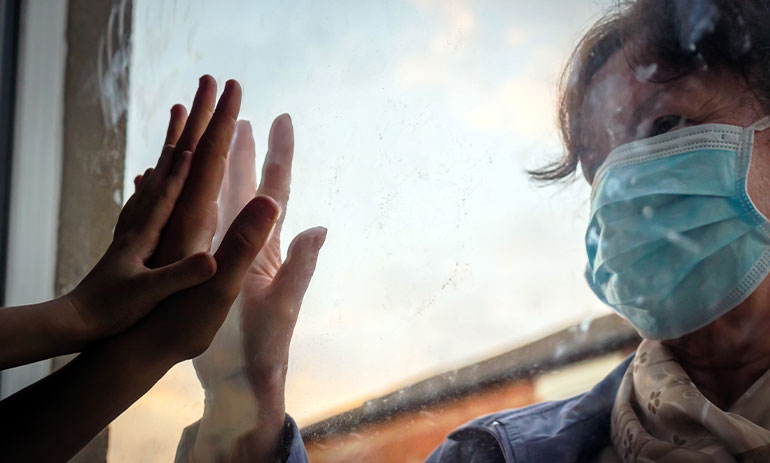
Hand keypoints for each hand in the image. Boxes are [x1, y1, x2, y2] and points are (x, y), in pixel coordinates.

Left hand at [65, 145, 215, 340]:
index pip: (166, 197)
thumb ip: (180, 276)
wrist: (76, 323)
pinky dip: (146, 196)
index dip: (180, 172)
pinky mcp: (125, 250)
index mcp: (143, 237)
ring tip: (167, 153)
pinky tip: (144, 193)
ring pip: (146, 196)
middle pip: (156, 185)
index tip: (194, 146)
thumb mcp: (150, 294)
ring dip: (159, 172)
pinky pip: (138, 212)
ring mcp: (128, 239)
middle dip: (170, 157)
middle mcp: (135, 231)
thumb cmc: (111, 311)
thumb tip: (213, 258)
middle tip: (180, 130)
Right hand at [191, 115, 325, 461]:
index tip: (281, 119)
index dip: (278, 154)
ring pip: (216, 207)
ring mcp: (224, 258)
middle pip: (245, 189)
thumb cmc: (263, 347)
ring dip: (212, 175)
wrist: (237, 381)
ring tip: (206, 148)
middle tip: (241, 121)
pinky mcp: (204, 274)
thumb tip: (320, 227)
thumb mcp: (283, 306)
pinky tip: (169, 197)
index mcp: (268, 247)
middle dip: (244, 154)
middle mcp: (248, 246)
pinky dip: (180, 211)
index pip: (276, 190)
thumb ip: (300, 267)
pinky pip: (189, 233)